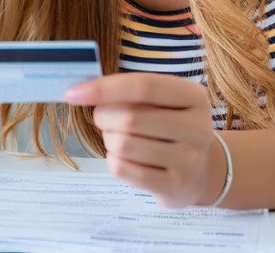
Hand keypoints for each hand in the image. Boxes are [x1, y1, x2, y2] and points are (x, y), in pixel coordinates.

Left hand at [64, 73, 224, 207]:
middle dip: (104, 117)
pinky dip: (113, 160)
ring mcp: (189, 161)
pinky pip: (123, 169)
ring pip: (123, 145)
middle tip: (103, 118)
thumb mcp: (163, 101)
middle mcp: (198, 128)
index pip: (144, 86)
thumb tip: (81, 91)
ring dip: (108, 139)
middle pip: (130, 118)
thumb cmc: (170, 126)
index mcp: (194, 97)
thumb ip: (130, 92)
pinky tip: (125, 157)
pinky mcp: (175, 187)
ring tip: (119, 138)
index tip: (73, 93)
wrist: (202, 170)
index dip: (105, 88)